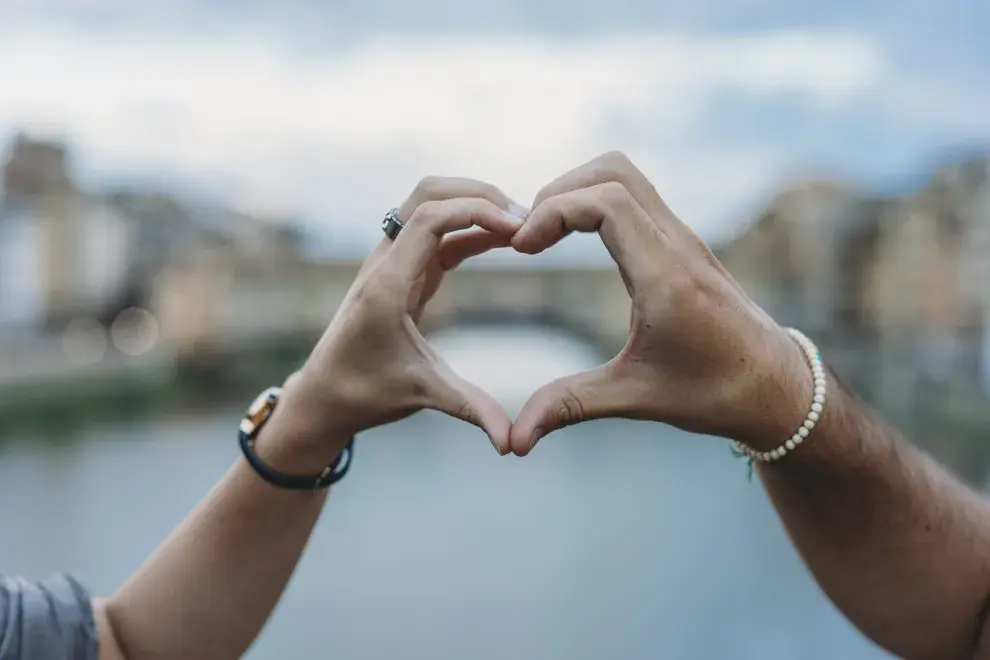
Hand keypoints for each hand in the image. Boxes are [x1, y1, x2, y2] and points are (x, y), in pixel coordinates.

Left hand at [288, 177, 526, 457]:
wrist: (324, 396)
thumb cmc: (365, 394)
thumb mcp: (423, 395)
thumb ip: (471, 411)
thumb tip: (511, 444)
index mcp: (387, 283)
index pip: (429, 217)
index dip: (477, 211)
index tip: (520, 230)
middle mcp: (386, 261)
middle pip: (428, 193)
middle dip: (478, 194)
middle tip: (525, 219)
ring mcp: (393, 262)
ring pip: (431, 205)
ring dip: (474, 205)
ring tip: (520, 227)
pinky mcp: (402, 271)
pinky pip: (438, 232)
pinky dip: (470, 228)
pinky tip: (503, 241)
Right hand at [507, 152, 812, 455]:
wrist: (777, 387)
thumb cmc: (714, 393)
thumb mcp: (636, 398)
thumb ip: (571, 407)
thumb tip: (515, 441)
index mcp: (666, 277)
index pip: (606, 203)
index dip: (553, 212)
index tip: (522, 248)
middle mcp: (677, 245)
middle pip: (612, 172)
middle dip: (558, 193)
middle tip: (528, 238)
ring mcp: (683, 238)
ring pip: (625, 177)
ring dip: (577, 191)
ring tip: (545, 235)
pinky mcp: (683, 243)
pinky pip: (635, 197)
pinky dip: (596, 202)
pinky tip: (576, 240)